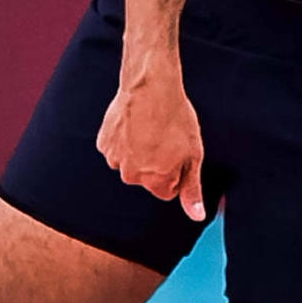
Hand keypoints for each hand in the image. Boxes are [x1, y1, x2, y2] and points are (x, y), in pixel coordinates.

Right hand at [96, 75, 206, 220]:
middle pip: (147, 178)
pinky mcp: (104, 142)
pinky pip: (116, 149)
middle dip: (156, 164)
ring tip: (149, 128)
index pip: (167, 191)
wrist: (151, 85)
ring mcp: (115, 158)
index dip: (177, 171)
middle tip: (164, 137)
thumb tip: (197, 217)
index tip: (178, 151)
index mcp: (155, 181)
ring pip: (130, 163)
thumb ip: (192, 189)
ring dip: (139, 151)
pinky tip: (134, 123)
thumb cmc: (176, 118)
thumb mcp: (193, 154)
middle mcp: (132, 175)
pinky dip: (124, 140)